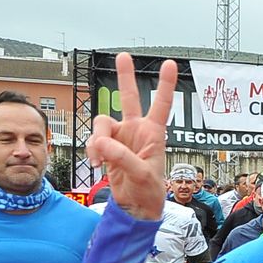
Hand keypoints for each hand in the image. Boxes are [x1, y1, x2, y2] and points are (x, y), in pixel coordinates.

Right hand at [89, 53, 177, 220]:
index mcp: (154, 133)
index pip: (161, 104)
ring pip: (101, 123)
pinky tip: (98, 164)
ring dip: (97, 140)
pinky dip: (92, 151)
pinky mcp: (107, 146)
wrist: (135, 205)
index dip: (165, 84)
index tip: (170, 64)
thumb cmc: (149, 191)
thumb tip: (102, 143)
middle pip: (128, 98)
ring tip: (101, 160)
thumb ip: (122, 157)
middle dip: (125, 77)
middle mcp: (137, 130)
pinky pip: (93, 140)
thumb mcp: (141, 175)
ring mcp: (121, 137)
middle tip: (123, 56)